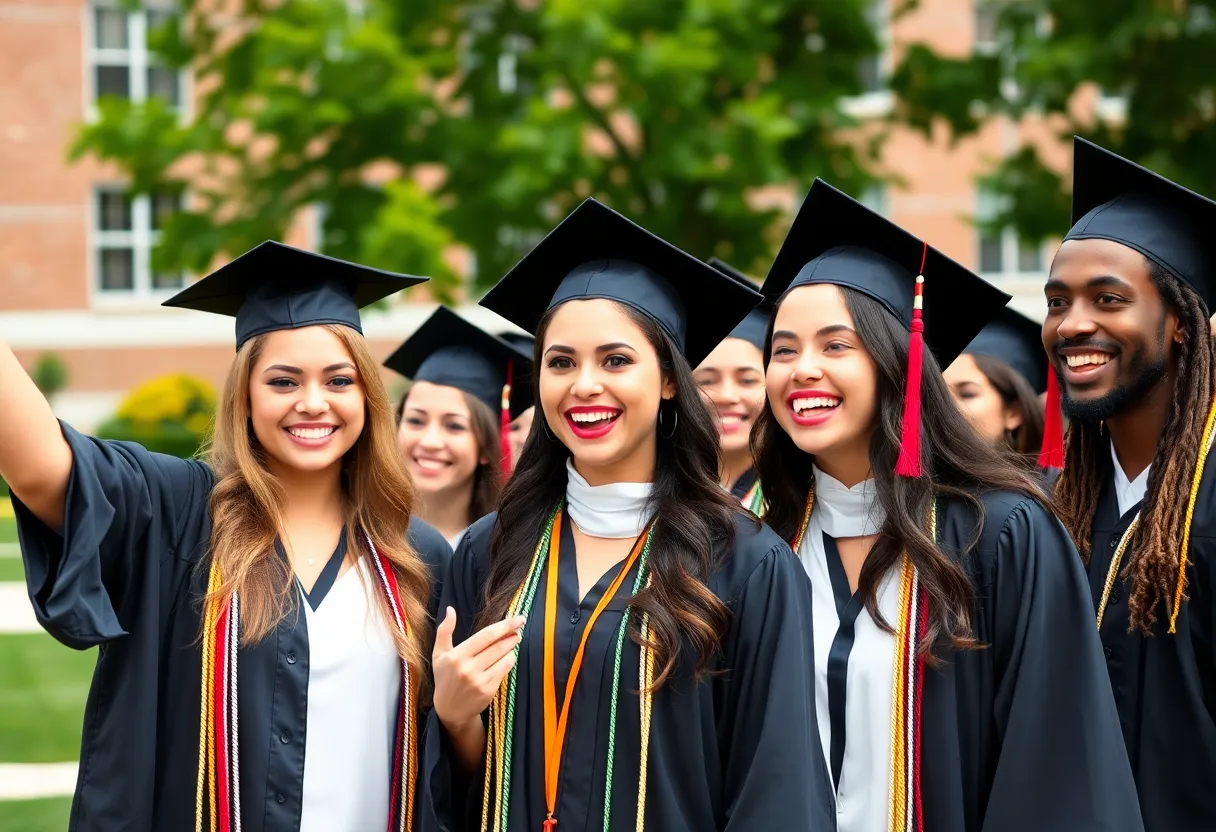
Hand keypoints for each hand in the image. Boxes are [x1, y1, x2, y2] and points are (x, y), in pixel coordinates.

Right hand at [432, 607, 525, 733]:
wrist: (449, 709)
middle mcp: (467, 668)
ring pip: (504, 659)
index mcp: (456, 656)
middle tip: (520, 627)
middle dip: (512, 635)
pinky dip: (509, 661)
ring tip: (514, 640)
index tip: (518, 619)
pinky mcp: (487, 691)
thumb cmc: (445, 677)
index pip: (485, 636)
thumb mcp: (439, 654)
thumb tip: (451, 609)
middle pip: (497, 646)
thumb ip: (444, 631)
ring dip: (512, 648)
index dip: (504, 626)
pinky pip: (504, 671)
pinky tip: (509, 656)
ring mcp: (478, 681)